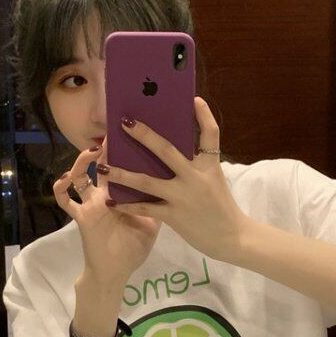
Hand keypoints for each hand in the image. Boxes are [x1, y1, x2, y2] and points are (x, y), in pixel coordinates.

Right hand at [52, 136, 161, 288]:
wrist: (117, 273)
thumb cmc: (132, 248)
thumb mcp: (151, 222)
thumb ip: (158, 203)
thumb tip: (178, 184)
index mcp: (121, 194)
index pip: (123, 166)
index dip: (124, 151)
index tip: (133, 131)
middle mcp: (104, 195)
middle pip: (103, 165)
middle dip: (105, 148)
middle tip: (112, 131)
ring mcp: (91, 204)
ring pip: (81, 176)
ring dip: (83, 161)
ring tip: (93, 151)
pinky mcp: (82, 216)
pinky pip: (65, 201)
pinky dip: (61, 188)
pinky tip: (65, 178)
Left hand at [103, 96, 249, 264]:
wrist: (231, 238)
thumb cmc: (221, 206)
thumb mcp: (214, 179)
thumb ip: (197, 165)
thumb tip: (175, 149)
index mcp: (209, 165)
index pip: (210, 134)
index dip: (203, 115)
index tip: (193, 99)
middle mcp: (195, 177)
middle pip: (167, 150)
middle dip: (144, 135)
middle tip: (124, 122)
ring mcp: (183, 196)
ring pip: (147, 181)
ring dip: (123, 173)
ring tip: (104, 167)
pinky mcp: (174, 215)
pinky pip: (145, 208)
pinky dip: (127, 204)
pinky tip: (110, 201)